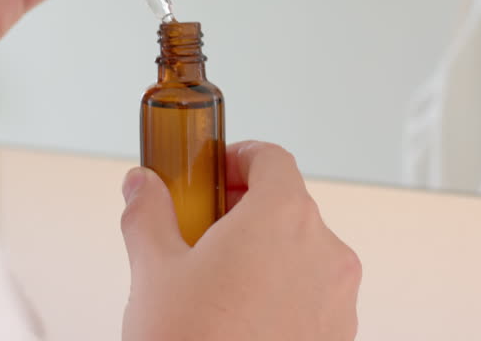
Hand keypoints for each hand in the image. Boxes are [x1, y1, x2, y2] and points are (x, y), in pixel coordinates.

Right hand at [119, 142, 360, 340]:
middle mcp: (323, 251)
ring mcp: (337, 297)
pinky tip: (237, 319)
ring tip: (214, 283)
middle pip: (287, 206)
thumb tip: (142, 186)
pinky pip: (310, 295)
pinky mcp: (338, 335)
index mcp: (282, 217)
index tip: (210, 172)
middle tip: (199, 230)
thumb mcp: (154, 271)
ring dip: (263, 254)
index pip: (272, 158)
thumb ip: (149, 213)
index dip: (237, 157)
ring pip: (301, 253)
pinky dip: (280, 293)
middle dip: (242, 211)